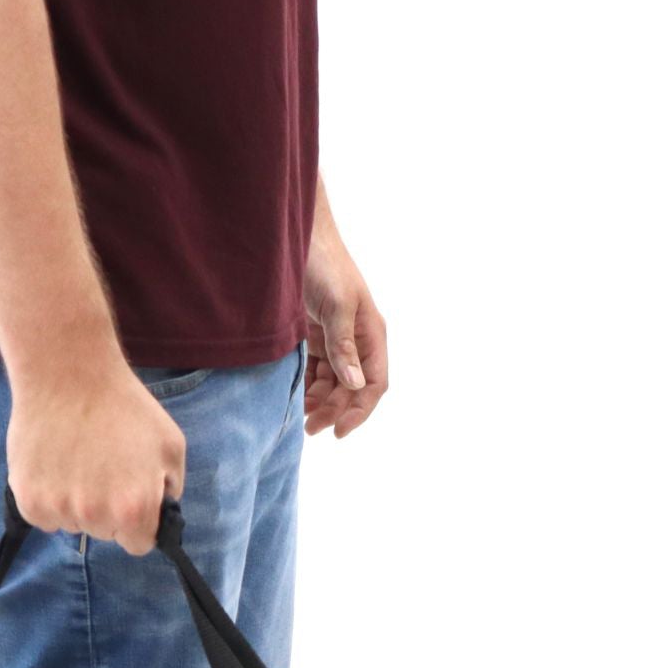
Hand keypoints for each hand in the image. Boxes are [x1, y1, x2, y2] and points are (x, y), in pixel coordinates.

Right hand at [5, 354, 185, 554]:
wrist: (67, 374)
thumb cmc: (123, 405)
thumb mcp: (170, 445)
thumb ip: (171, 488)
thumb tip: (160, 513)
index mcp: (133, 509)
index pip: (139, 544)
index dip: (138, 523)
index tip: (130, 500)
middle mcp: (95, 516)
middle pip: (105, 534)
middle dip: (108, 511)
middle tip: (103, 469)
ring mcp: (59, 510)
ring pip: (73, 524)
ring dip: (77, 504)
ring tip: (78, 460)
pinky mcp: (28, 500)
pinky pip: (44, 516)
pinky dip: (49, 498)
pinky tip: (55, 465)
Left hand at [303, 187, 387, 437]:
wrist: (294, 235)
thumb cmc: (324, 263)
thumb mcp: (338, 305)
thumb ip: (344, 346)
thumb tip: (355, 384)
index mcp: (371, 334)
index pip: (375, 383)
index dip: (360, 410)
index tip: (338, 431)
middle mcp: (356, 340)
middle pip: (351, 389)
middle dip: (334, 410)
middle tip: (309, 429)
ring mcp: (334, 339)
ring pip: (332, 384)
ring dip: (318, 403)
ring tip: (299, 419)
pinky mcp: (313, 336)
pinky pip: (314, 371)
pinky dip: (305, 387)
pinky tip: (293, 398)